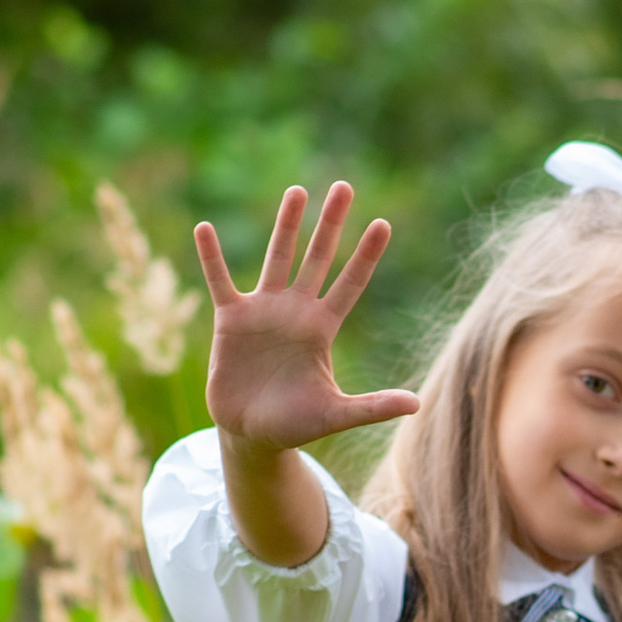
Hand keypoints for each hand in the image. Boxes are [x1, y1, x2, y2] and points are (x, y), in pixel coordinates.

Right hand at [195, 183, 413, 452]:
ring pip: (277, 257)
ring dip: (286, 224)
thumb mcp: (334, 414)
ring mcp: (263, 311)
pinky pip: (219, 280)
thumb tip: (417, 405)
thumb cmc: (294, 424)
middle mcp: (296, 311)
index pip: (350, 284)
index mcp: (322, 329)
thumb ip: (372, 407)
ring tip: (297, 190)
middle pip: (318, 258)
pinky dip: (211, 257)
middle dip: (331, 224)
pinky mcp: (230, 319)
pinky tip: (204, 228)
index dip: (365, 256)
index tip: (383, 224)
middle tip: (344, 187)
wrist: (251, 434)